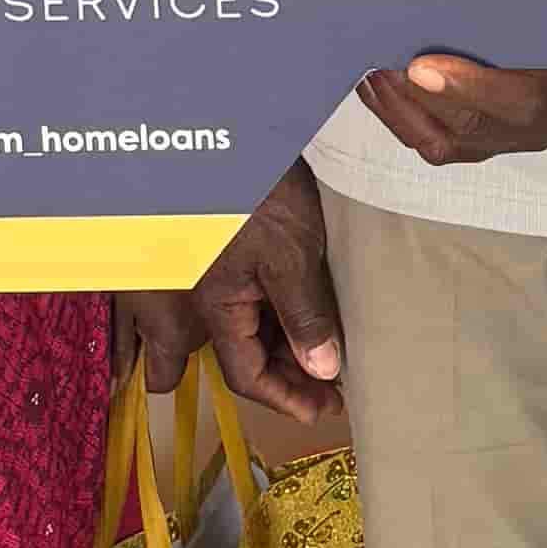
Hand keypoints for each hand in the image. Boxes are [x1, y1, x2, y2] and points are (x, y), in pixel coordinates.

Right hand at [141, 167, 345, 431]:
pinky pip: (252, 304)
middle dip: (289, 381)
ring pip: (250, 334)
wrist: (235, 137)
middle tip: (335, 389)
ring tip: (331, 358)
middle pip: (245, 359)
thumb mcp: (290, 256)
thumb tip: (323, 369)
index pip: (247, 376)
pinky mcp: (230, 257)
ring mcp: (218, 279)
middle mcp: (211, 301)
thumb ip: (304, 315)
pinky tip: (313, 318)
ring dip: (288, 351)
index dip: (288, 400)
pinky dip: (282, 320)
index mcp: (219, 307)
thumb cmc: (258, 191)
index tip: (326, 411)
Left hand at [351, 28, 546, 169]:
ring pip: (445, 143)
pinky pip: (434, 140)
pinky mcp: (487, 142)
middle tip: (374, 56)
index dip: (474, 89)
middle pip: (474, 128)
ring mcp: (515, 141)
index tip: (421, 67)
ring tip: (364, 65)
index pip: (529, 102)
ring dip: (397, 106)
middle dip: (416, 95)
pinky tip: (373, 81)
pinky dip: (398, 112)